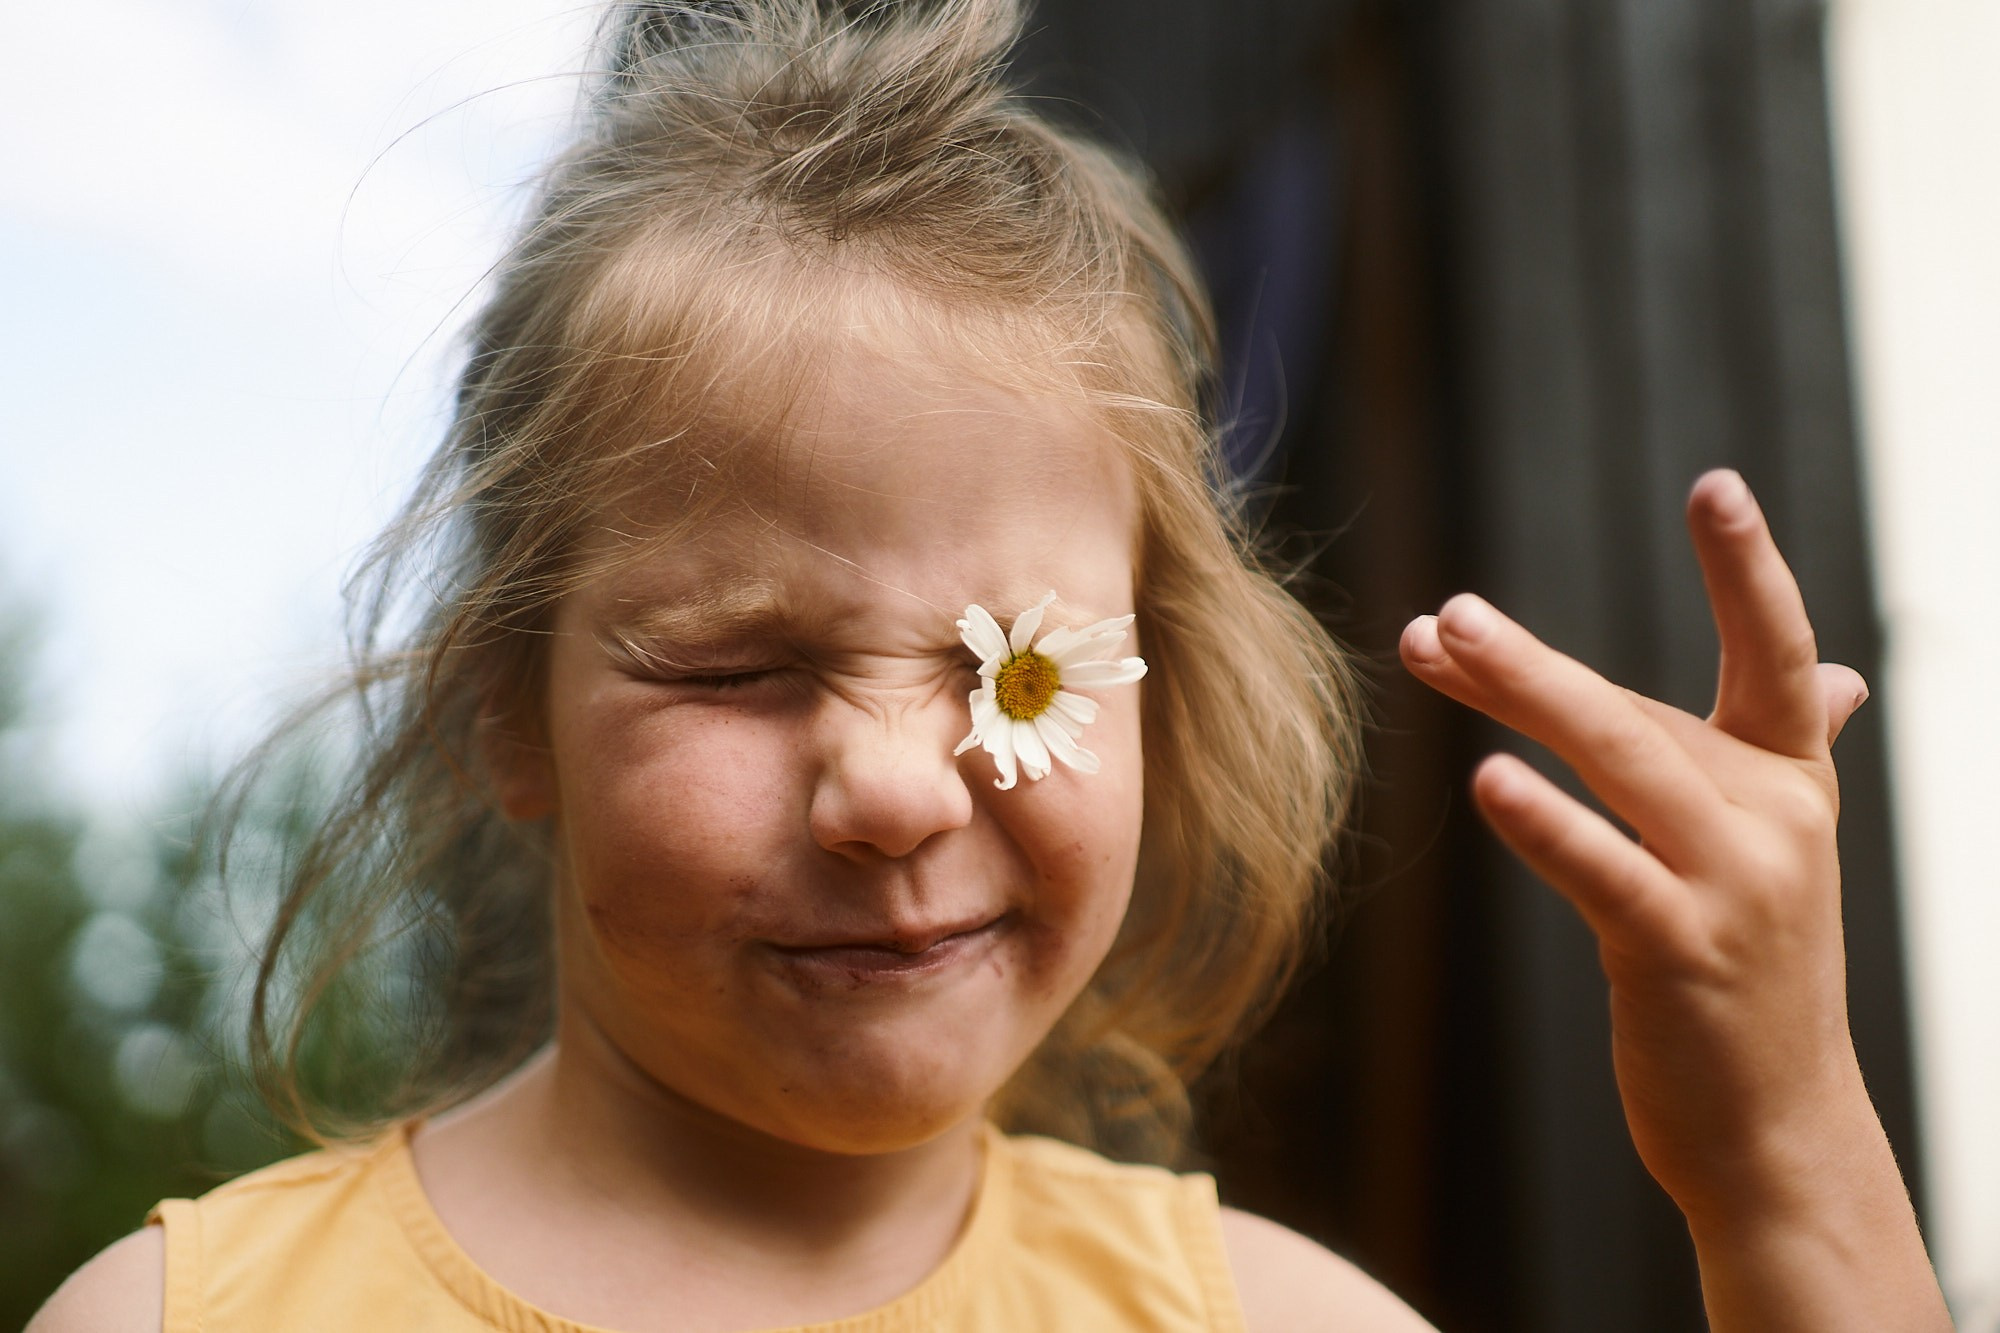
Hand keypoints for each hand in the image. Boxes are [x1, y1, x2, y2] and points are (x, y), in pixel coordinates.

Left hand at [1401, 470, 1946, 1328]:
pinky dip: (1548, 823)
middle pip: (1640, 706)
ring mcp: (1733, 886)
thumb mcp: (1773, 856)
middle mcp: (1774, 819)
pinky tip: (1490, 778)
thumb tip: (1842, 679)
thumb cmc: (1751, 976)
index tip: (1715, 485)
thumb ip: (1771, 756)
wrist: (1776, 1127)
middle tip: (1450, 611)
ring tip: (1447, 640)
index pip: (1778, 654)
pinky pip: (1603, 870)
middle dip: (1533, 658)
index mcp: (1792, 782)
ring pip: (1621, 759)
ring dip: (1527, 693)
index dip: (1749, 570)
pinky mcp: (1680, 950)